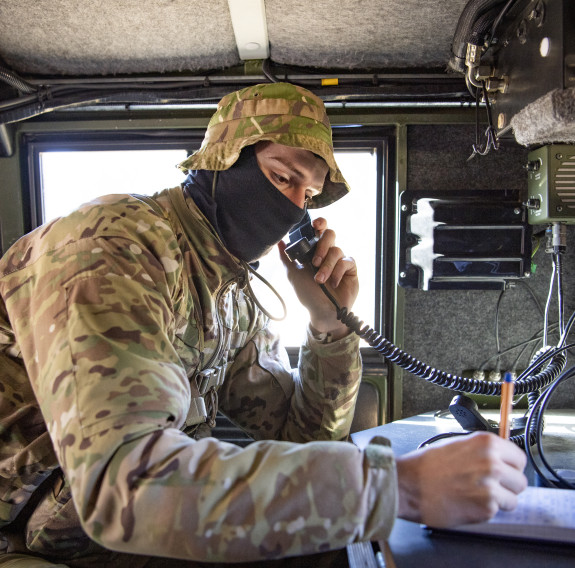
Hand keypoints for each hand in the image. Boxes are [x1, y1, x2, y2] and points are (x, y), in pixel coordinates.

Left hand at [278, 217, 358, 339]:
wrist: (322, 312)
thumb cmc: (307, 294)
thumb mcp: (293, 275)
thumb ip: (286, 257)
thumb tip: (279, 241)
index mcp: (314, 250)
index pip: (319, 230)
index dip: (319, 223)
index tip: (315, 225)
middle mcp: (328, 253)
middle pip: (330, 234)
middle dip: (322, 246)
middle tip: (314, 262)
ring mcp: (340, 260)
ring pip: (336, 250)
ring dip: (326, 265)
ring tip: (320, 280)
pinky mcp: (350, 269)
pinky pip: (346, 261)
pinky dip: (337, 272)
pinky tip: (332, 283)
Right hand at [395, 432, 527, 527]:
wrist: (408, 484)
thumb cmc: (425, 465)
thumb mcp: (455, 444)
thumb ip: (481, 450)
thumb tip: (498, 457)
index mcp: (485, 443)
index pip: (519, 457)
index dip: (510, 466)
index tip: (504, 470)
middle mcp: (492, 463)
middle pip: (520, 479)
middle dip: (507, 485)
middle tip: (489, 485)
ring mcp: (491, 486)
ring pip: (513, 498)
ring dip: (500, 499)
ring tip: (477, 495)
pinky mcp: (486, 508)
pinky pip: (498, 511)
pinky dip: (485, 510)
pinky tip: (468, 501)